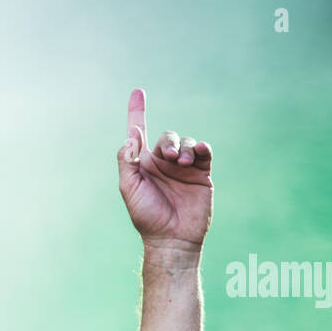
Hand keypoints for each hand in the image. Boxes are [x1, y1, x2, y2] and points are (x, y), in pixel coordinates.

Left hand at [117, 88, 212, 250]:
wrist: (172, 238)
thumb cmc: (146, 216)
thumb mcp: (130, 188)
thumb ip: (128, 161)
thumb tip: (131, 134)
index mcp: (143, 164)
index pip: (139, 132)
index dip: (137, 112)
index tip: (137, 91)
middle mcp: (163, 163)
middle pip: (166, 136)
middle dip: (168, 142)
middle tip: (170, 158)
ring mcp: (183, 167)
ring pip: (185, 142)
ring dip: (184, 147)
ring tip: (182, 163)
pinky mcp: (201, 173)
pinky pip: (203, 151)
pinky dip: (200, 147)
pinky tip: (198, 151)